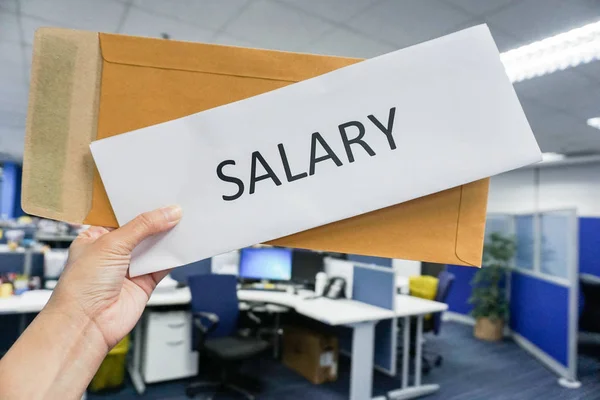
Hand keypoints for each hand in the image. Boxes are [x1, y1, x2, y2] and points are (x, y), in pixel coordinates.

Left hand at [48, 205, 181, 348]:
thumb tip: (168, 212)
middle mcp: (113, 252)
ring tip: (185, 220)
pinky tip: (184, 244)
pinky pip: (164, 265)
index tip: (160, 194)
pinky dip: (174, 256)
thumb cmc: (81, 287)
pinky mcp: (145, 282)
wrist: (87, 324)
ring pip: (155, 247)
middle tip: (177, 205)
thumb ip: (143, 226)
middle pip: (142, 230)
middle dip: (158, 220)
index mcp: (96, 237)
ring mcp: (130, 268)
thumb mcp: (111, 244)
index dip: (140, 205)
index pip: (123, 215)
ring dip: (168, 237)